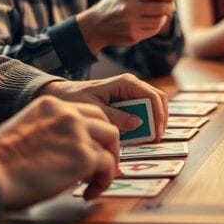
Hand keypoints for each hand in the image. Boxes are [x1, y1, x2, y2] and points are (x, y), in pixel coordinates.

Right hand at [0, 96, 118, 206]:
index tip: (93, 148)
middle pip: (105, 124)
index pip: (86, 112)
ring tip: (97, 182)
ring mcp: (78, 133)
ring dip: (108, 166)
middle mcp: (68, 114)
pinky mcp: (84, 156)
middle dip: (109, 146)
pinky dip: (103, 182)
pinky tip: (90, 192)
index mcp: (50, 105)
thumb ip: (48, 135)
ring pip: (110, 144)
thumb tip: (63, 154)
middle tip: (105, 165)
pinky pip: (107, 167)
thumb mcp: (24, 132)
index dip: (93, 133)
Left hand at [39, 75, 167, 140]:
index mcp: (126, 83)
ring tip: (146, 139)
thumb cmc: (77, 98)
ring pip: (153, 106)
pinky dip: (143, 124)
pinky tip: (136, 136)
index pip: (153, 97)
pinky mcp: (128, 102)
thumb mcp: (95, 109)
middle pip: (158, 101)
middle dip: (159, 120)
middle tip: (154, 140)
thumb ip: (116, 116)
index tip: (156, 135)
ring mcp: (131, 93)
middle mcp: (132, 85)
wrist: (64, 94)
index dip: (158, 116)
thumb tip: (137, 123)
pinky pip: (143, 112)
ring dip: (152, 123)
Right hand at [77, 0, 177, 51]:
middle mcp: (130, 9)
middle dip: (170, 5)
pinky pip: (153, 30)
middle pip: (162, 7)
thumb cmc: (114, 5)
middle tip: (171, 4)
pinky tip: (153, 21)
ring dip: (164, 16)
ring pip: (160, 20)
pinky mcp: (133, 36)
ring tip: (161, 13)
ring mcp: (131, 24)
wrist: (95, 26)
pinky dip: (157, 25)